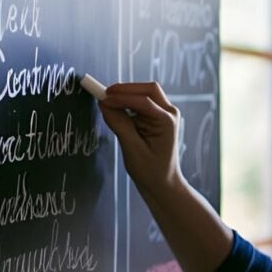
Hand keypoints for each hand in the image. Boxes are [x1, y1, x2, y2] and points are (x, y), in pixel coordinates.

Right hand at [98, 82, 183, 199]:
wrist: (162, 183)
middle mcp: (169, 113)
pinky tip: (117, 110)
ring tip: (108, 103)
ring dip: (127, 95)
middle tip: (105, 94)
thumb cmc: (150, 170)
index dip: (121, 98)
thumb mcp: (132, 149)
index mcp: (167, 122)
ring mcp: (164, 113)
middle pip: (148, 89)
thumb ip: (119, 124)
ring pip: (145, 93)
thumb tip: (104, 104)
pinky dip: (128, 102)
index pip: (143, 102)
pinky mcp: (157, 116)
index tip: (103, 99)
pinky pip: (142, 101)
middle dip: (126, 89)